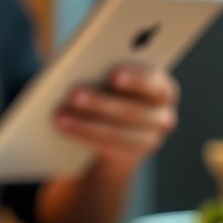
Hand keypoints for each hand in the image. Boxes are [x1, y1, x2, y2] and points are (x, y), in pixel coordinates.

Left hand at [54, 63, 179, 173]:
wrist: (119, 131)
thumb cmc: (112, 89)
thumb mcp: (113, 78)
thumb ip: (106, 67)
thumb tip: (79, 66)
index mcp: (163, 88)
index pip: (155, 83)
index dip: (136, 79)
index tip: (113, 75)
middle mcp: (163, 116)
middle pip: (132, 111)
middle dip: (101, 103)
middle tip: (73, 94)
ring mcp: (149, 140)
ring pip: (116, 134)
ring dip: (85, 125)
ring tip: (59, 115)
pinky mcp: (130, 157)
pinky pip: (105, 148)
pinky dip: (82, 135)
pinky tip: (62, 126)